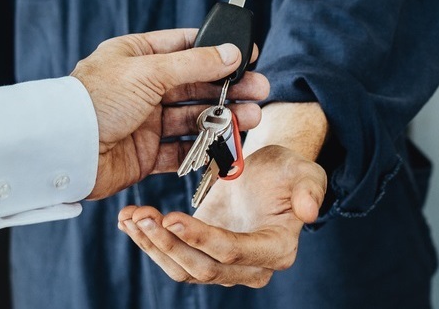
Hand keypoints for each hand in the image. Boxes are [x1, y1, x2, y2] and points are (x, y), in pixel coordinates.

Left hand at [69, 29, 269, 199]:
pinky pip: (182, 150)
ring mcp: (144, 121)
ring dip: (223, 117)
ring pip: (193, 117)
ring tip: (252, 118)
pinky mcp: (145, 154)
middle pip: (195, 84)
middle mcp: (141, 87)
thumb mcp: (149, 71)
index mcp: (136, 56)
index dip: (217, 50)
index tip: (248, 54)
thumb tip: (231, 52)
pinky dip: (205, 148)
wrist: (65, 149)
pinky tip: (228, 145)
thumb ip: (194, 64)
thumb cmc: (96, 100)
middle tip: (260, 91)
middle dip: (229, 88)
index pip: (184, 47)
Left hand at [116, 144, 327, 287]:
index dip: (201, 239)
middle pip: (202, 268)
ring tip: (130, 217)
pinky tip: (128, 219)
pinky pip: (172, 256)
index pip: (233, 252)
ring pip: (181, 268)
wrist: (269, 172)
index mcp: (276, 249)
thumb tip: (309, 212)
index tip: (172, 217)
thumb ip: (310, 189)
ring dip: (152, 245)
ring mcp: (222, 265)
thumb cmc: (288, 171)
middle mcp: (250, 267)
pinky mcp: (200, 254)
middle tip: (141, 216)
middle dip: (168, 245)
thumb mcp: (304, 171)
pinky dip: (147, 240)